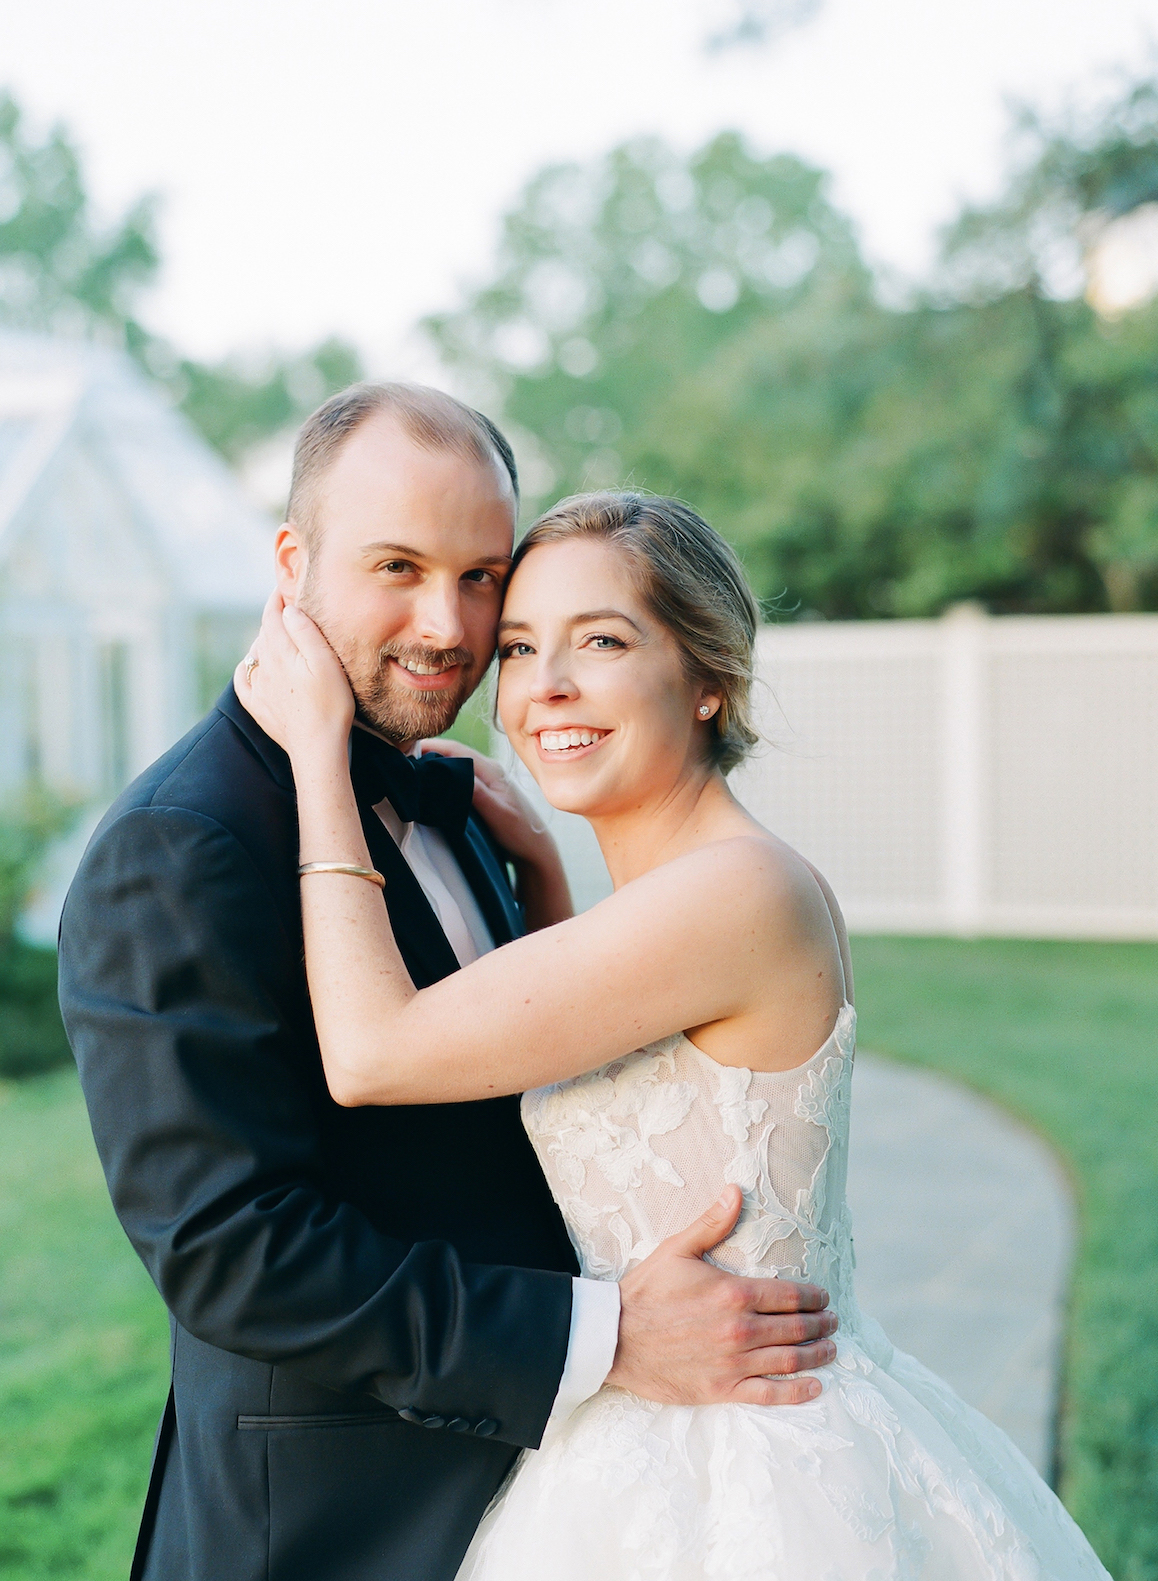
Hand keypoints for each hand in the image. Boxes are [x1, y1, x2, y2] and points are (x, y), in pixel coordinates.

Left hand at [236, 592, 353, 761]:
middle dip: (273, 617)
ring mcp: (258, 687)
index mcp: (280, 652)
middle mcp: (264, 666)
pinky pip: (243, 680)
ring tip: (277, 635)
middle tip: (286, 608)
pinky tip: (253, 667)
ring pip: (255, 653)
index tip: (285, 587)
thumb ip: (306, 632)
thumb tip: (287, 610)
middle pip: (264, 632)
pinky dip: (246, 668)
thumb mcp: (326, 663)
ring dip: (264, 640)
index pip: (272, 615)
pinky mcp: (258, 707)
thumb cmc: (330, 705)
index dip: (277, 598)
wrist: (317, 748)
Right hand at [417, 739, 550, 864]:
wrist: (536, 849)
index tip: (405, 751)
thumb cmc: (520, 832)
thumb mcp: (497, 813)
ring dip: (435, 765)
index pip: (454, 749)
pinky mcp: (485, 789)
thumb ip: (476, 792)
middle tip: (402, 761)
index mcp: (491, 769)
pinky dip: (444, 776)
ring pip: (455, 764)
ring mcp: (487, 778)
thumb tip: (451, 772)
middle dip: (428, 754)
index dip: (429, 747)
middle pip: (452, 753)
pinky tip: (432, 785)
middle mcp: (489, 769)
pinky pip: (459, 776)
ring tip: (412, 771)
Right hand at [607, 1185, 837, 1406]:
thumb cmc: (647, 1291)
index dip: (813, 1296)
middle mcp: (740, 1329)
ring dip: (817, 1354)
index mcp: (734, 1292)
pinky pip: (770, 1394)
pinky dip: (798, 1392)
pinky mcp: (722, 1389)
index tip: (824, 1296)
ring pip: (790, 1360)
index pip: (789, 1294)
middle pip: (796, 1327)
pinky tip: (815, 1387)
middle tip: (833, 1321)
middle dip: (821, 1324)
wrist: (615, 1338)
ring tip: (830, 1349)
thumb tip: (736, 1190)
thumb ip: (713, 1223)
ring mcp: (734, 1362)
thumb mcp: (678, 1248)